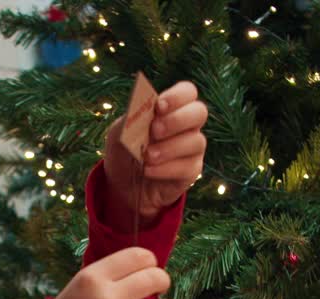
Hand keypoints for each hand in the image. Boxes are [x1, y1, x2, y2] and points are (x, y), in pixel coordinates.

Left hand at [103, 80, 207, 224]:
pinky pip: (188, 167)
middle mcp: (187, 125)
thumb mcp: (120, 132)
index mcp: (172, 108)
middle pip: (199, 112)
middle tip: (154, 130)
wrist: (123, 184)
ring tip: (147, 156)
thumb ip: (132, 118)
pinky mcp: (191, 170)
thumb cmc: (125, 150)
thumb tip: (146, 110)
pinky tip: (148, 171)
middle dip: (177, 120)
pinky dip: (166, 169)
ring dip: (169, 148)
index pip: (187, 92)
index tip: (159, 106)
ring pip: (196, 141)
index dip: (177, 96)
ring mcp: (192, 148)